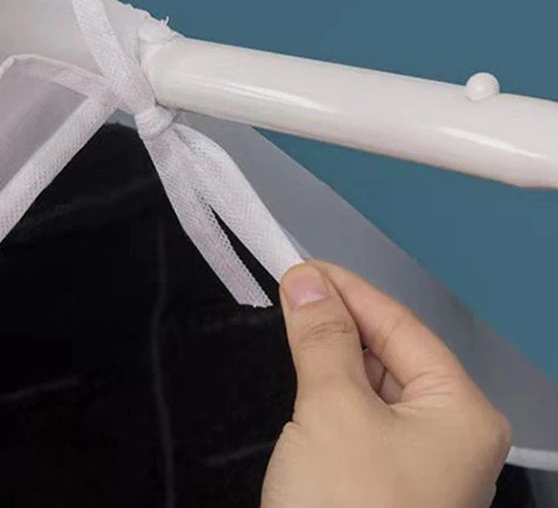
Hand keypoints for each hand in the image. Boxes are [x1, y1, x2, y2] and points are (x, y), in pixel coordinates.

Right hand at [263, 262, 510, 507]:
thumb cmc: (348, 504)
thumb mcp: (332, 408)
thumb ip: (321, 336)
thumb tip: (305, 276)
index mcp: (460, 411)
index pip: (400, 325)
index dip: (348, 289)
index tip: (300, 265)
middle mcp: (449, 434)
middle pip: (390, 353)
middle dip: (339, 320)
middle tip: (289, 290)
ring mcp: (418, 464)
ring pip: (373, 385)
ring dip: (332, 354)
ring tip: (292, 320)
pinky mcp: (384, 485)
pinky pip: (360, 419)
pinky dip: (330, 390)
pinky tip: (304, 372)